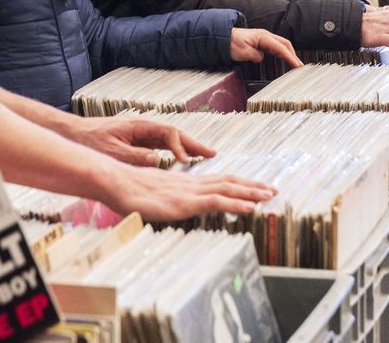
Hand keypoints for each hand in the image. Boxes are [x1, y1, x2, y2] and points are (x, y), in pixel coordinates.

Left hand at [71, 116, 217, 166]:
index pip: (168, 133)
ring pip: (171, 140)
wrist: (77, 133)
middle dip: (194, 143)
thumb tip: (158, 160)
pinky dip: (176, 152)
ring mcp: (143, 134)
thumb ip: (135, 156)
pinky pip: (163, 146)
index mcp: (140, 126)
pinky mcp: (139, 142)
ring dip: (188, 148)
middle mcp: (145, 128)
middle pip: (175, 134)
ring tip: (206, 157)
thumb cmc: (92, 140)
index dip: (179, 146)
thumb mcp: (112, 150)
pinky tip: (184, 161)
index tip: (186, 160)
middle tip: (213, 154)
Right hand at [104, 165, 275, 220]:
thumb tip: (171, 205)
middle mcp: (192, 184)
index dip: (239, 184)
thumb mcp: (153, 195)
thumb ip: (166, 199)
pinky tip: (250, 207)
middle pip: (229, 182)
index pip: (219, 181)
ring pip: (228, 189)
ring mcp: (190, 192)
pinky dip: (236, 203)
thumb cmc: (128, 190)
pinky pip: (216, 201)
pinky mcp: (185, 202)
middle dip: (252, 186)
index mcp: (186, 183)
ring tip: (269, 196)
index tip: (256, 187)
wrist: (116, 182)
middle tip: (273, 190)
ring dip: (251, 193)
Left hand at [229, 28, 301, 67]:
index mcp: (263, 37)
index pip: (281, 48)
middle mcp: (265, 36)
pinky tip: (283, 59)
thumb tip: (262, 57)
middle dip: (293, 55)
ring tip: (295, 64)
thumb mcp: (242, 52)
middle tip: (300, 66)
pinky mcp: (261, 42)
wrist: (222, 37)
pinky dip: (282, 53)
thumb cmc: (230, 43)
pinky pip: (275, 47)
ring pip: (281, 45)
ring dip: (289, 54)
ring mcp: (263, 38)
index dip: (290, 57)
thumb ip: (255, 55)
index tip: (297, 65)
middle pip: (285, 44)